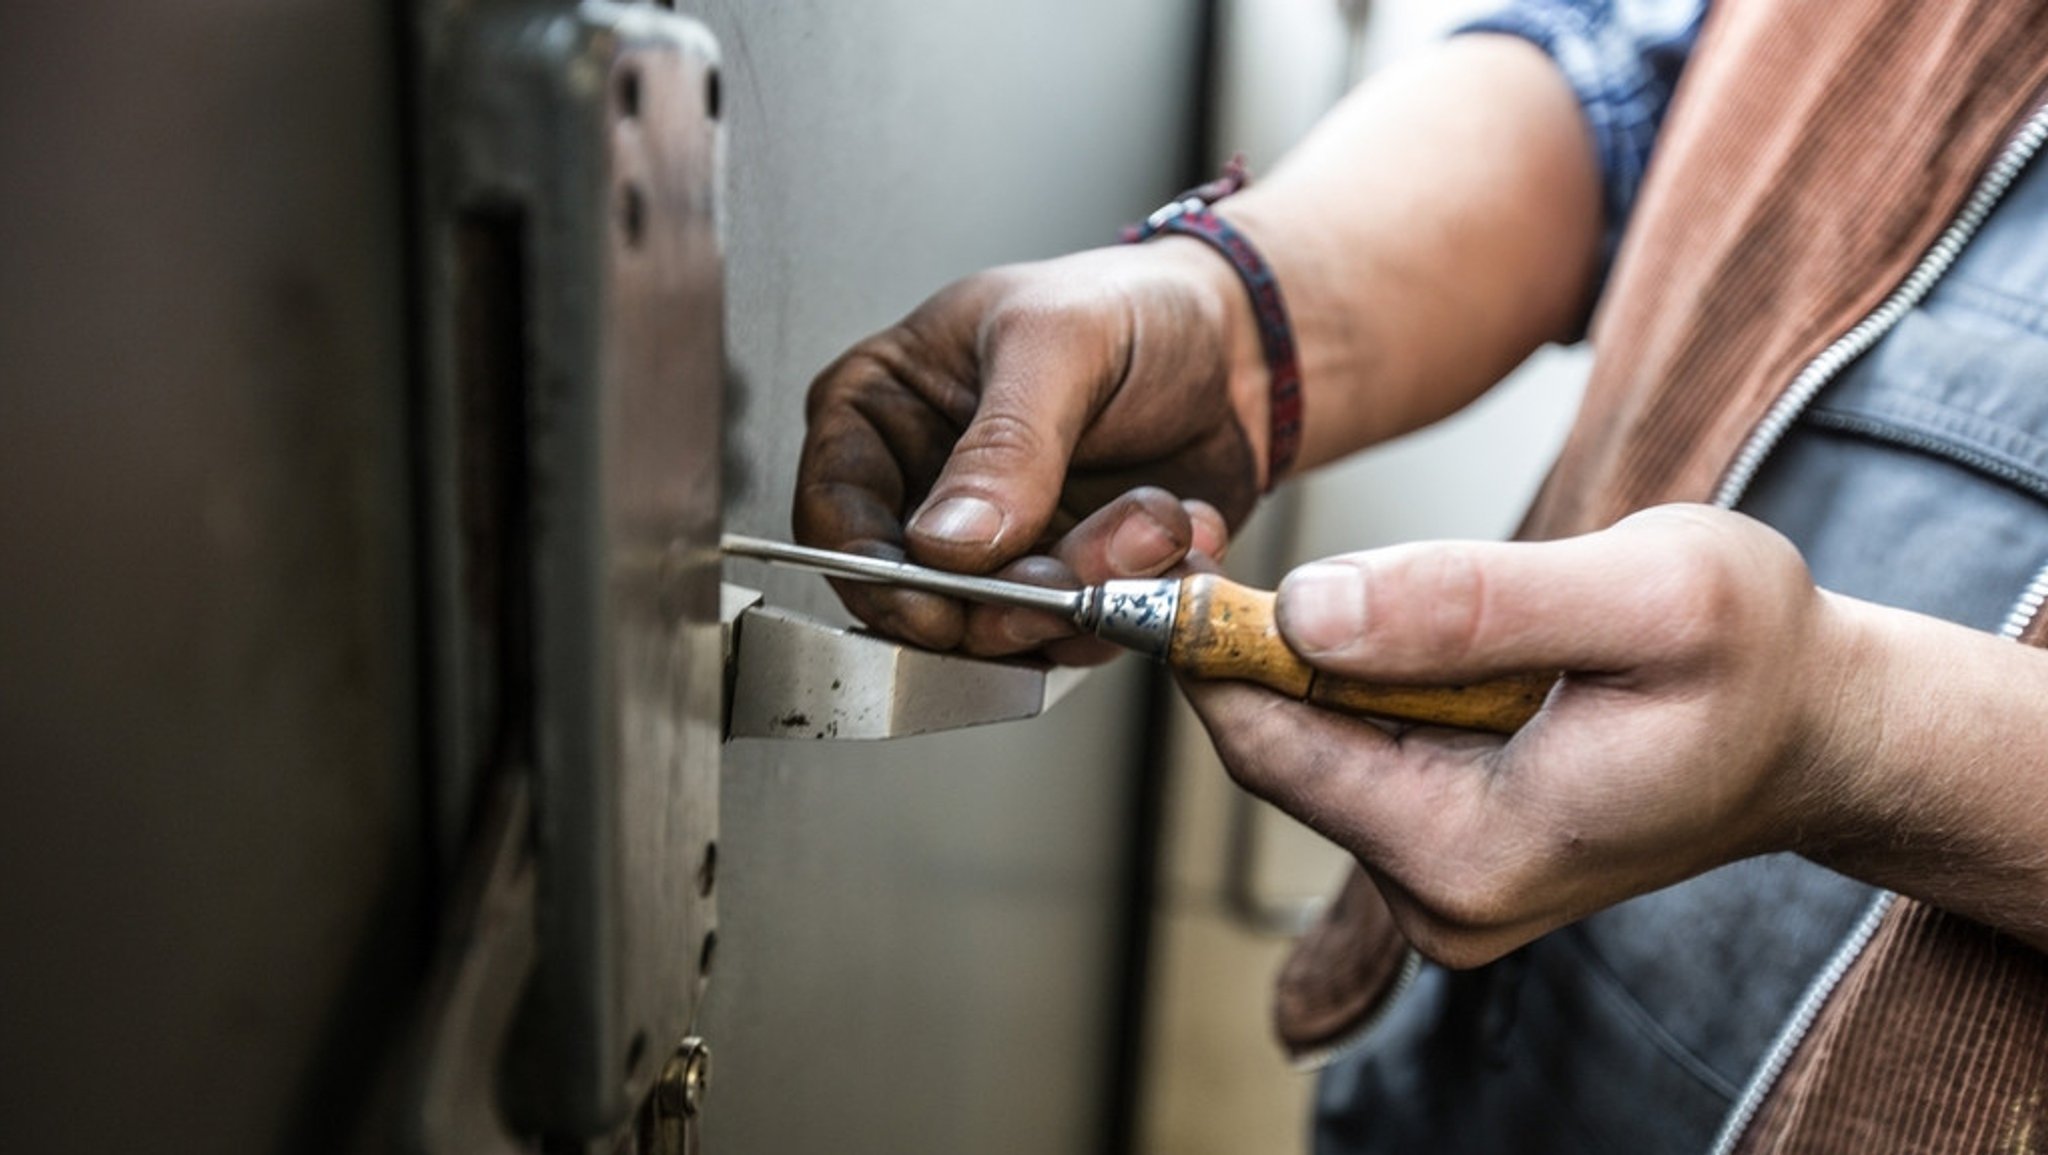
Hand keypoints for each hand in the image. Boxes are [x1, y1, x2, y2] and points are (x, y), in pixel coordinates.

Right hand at [794, 239, 1261, 656]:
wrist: (1240, 348)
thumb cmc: (1133, 309)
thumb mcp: (1059, 341)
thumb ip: (1004, 442)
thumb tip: (948, 542)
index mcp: (884, 409)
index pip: (836, 515)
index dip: (879, 576)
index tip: (940, 605)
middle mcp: (927, 489)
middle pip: (919, 595)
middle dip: (1009, 598)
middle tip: (1080, 570)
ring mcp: (998, 547)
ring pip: (1005, 629)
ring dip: (1090, 593)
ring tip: (1156, 522)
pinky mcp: (1063, 583)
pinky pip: (1078, 635)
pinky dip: (1136, 602)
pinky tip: (1178, 534)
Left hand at [1181, 505, 1870, 967]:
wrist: (1826, 730)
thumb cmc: (1762, 662)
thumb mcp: (1647, 594)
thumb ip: (1471, 603)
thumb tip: (1308, 609)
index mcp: (1471, 853)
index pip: (1271, 743)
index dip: (1213, 642)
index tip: (1180, 551)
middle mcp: (1441, 895)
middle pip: (1282, 746)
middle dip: (1262, 640)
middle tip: (1247, 538)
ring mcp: (1444, 881)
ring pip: (1320, 741)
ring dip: (1325, 655)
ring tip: (1402, 588)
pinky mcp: (1452, 847)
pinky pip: (1364, 748)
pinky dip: (1366, 679)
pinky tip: (1426, 635)